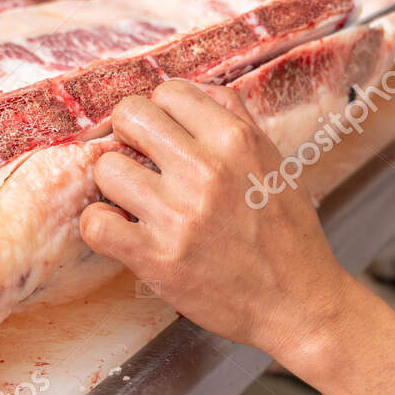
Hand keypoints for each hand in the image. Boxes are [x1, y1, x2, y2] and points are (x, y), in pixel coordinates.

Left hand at [79, 80, 352, 368]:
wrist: (298, 302)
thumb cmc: (288, 234)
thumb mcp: (276, 163)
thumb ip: (238, 121)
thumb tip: (196, 91)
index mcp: (236, 141)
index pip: (169, 91)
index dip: (161, 112)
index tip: (163, 135)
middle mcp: (205, 170)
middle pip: (129, 116)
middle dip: (130, 136)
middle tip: (141, 162)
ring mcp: (178, 215)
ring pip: (106, 168)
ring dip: (115, 184)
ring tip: (135, 201)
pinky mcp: (157, 258)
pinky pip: (95, 224)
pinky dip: (100, 226)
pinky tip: (121, 230)